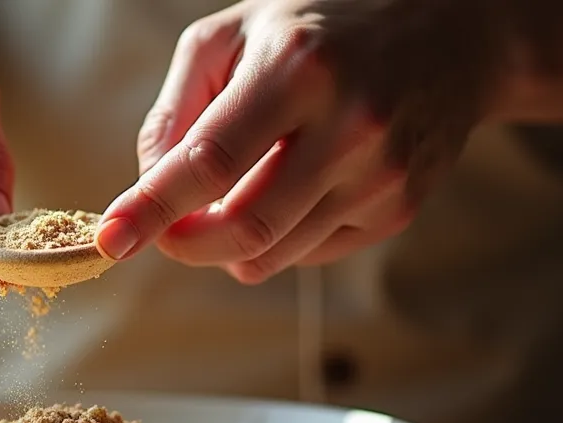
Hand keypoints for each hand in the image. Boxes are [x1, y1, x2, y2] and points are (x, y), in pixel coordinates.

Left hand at [99, 0, 507, 283]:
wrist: (451, 32)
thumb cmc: (318, 29)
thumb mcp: (234, 34)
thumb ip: (176, 109)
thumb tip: (146, 186)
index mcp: (296, 68)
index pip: (207, 162)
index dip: (152, 209)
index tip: (111, 239)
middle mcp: (348, 122)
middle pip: (242, 226)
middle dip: (186, 243)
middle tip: (165, 232)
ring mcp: (381, 171)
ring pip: (273, 253)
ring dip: (229, 243)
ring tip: (234, 194)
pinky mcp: (400, 206)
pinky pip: (311, 253)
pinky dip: (279, 237)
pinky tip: (293, 188)